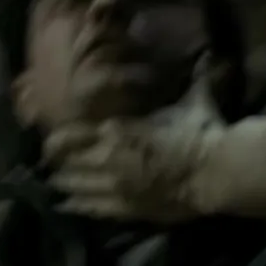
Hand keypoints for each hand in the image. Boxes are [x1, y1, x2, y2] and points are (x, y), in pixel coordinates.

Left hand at [44, 56, 226, 223]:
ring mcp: (115, 187)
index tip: (48, 141)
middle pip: (67, 163)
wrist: (217, 173)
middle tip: (49, 163)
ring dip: (63, 183)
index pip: (69, 136)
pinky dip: (76, 205)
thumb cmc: (201, 134)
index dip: (54, 140)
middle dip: (56, 163)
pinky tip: (64, 205)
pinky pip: (91, 209)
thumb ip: (194, 77)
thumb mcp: (193, 101)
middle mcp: (107, 158)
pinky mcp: (126, 210)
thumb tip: (209, 55)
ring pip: (74, 186)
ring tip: (55, 182)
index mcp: (116, 130)